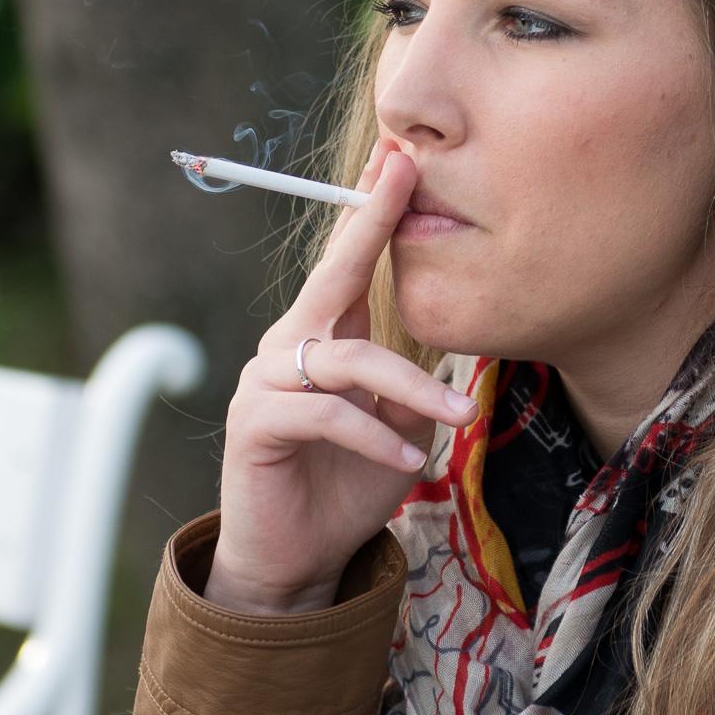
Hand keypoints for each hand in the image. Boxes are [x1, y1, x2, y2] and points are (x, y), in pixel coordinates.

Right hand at [203, 138, 479, 613]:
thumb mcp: (397, 425)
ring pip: (348, 358)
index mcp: (324, 335)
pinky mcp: (254, 423)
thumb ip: (412, 382)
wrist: (297, 557)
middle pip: (333, 273)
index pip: (351, 263)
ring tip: (458, 416)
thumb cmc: (348, 482)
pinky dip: (371, 433)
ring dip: (410, 386)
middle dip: (370, 219)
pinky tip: (404, 459)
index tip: (399, 157)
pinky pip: (323, 412)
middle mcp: (290, 344)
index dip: (373, 209)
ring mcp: (267, 380)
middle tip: (404, 171)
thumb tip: (459, 346)